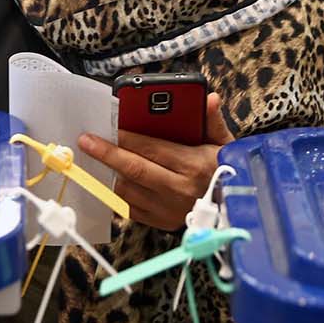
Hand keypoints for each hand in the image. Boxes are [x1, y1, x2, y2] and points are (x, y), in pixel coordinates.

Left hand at [78, 93, 235, 230]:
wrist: (237, 209)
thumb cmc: (228, 172)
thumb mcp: (226, 144)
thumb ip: (213, 121)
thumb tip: (210, 99)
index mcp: (194, 165)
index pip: (151, 148)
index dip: (127, 137)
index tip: (109, 127)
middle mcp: (179, 189)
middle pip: (134, 170)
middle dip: (106, 154)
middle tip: (86, 141)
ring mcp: (168, 209)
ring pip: (128, 190)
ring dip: (110, 173)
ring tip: (97, 159)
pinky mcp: (162, 223)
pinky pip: (131, 208)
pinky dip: (119, 193)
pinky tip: (112, 179)